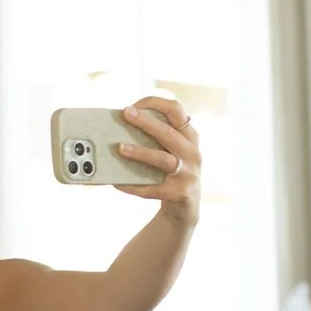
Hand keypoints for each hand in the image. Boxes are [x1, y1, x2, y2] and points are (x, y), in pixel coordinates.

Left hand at [114, 94, 201, 225]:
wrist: (186, 206)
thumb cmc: (172, 171)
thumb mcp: (173, 150)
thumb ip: (157, 137)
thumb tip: (119, 127)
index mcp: (189, 136)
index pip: (176, 110)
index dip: (155, 103)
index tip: (134, 105)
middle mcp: (192, 153)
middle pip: (168, 133)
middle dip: (145, 122)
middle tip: (125, 114)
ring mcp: (188, 174)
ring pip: (162, 159)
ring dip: (139, 152)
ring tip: (120, 148)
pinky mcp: (178, 193)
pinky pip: (151, 188)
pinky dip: (132, 185)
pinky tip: (117, 183)